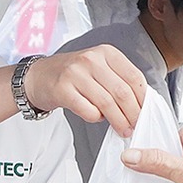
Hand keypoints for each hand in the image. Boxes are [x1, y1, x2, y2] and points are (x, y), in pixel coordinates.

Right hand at [23, 45, 145, 135]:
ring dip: (118, 121)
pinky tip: (96, 117)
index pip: (134, 77)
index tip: (145, 113)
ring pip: (107, 103)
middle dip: (133, 114)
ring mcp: (75, 73)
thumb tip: (141, 103)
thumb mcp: (98, 67)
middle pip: (122, 92)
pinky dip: (96, 118)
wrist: (38, 76)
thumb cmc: (72, 75)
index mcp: (106, 52)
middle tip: (135, 126)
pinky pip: (88, 111)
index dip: (143, 99)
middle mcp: (91, 59)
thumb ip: (119, 79)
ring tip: (122, 130)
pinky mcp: (63, 89)